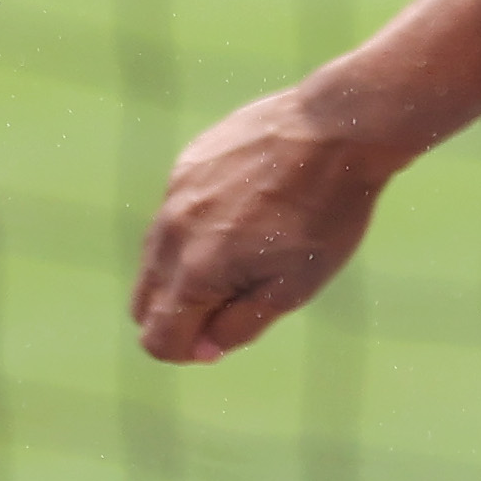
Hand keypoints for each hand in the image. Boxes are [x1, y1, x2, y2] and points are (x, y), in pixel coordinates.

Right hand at [131, 91, 405, 363]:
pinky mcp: (185, 166)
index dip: (190, 351)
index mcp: (194, 272)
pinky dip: (198, 226)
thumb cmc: (326, 212)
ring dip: (188, 270)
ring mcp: (172, 196)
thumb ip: (240, 325)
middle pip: (144, 303)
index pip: (158, 339)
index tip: (227, 336)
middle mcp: (169, 234)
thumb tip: (202, 350)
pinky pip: (174, 213)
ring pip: (156, 256)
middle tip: (236, 300)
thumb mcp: (296, 286)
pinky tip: (250, 209)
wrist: (336, 129)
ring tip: (251, 251)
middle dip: (179, 316)